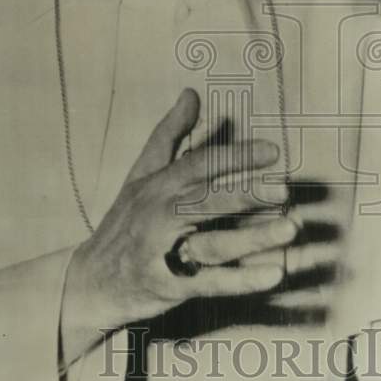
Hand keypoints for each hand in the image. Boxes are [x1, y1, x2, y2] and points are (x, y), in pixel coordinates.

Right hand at [61, 89, 295, 364]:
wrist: (91, 281)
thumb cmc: (124, 222)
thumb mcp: (141, 175)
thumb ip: (169, 135)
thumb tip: (191, 94)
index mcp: (158, 185)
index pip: (199, 164)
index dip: (235, 156)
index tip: (273, 151)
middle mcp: (159, 216)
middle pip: (205, 202)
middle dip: (244, 195)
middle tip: (283, 190)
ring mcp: (162, 252)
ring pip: (212, 244)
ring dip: (252, 238)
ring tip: (289, 229)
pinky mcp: (168, 287)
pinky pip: (210, 283)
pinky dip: (241, 281)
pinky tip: (273, 274)